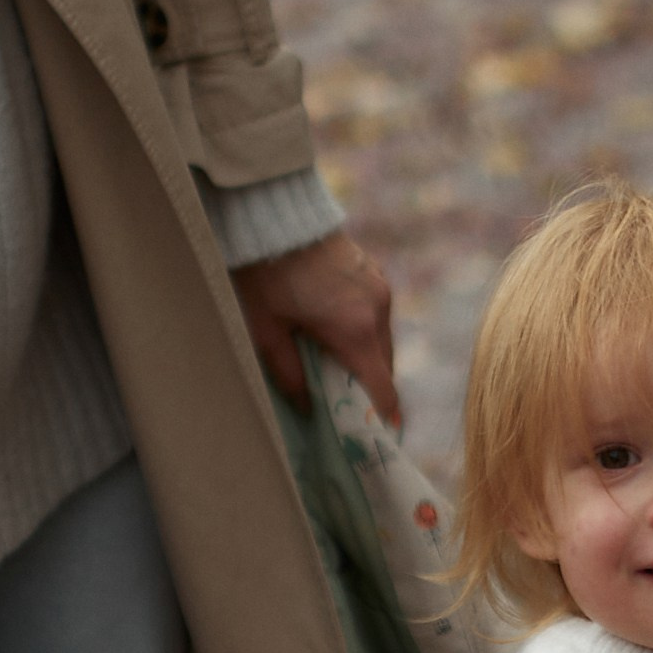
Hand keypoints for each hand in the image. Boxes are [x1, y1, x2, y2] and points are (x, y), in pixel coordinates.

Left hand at [236, 230, 399, 427]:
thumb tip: (308, 410)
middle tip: (353, 406)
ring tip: (343, 370)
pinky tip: (341, 333)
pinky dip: (366, 331)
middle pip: (385, 365)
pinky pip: (378, 314)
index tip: (387, 435)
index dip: (385, 415)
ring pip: (384, 339)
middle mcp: (377, 310)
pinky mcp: (375, 273)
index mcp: (354, 331)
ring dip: (369, 358)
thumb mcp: (267, 332)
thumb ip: (290, 375)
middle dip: (372, 387)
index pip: (381, 385)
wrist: (276, 218)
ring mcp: (380, 288)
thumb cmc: (265, 276)